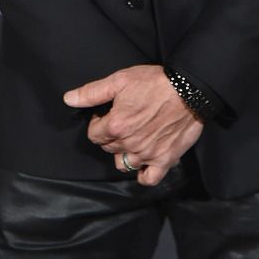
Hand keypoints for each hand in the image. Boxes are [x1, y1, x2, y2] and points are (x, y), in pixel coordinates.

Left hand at [63, 65, 203, 185]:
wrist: (189, 90)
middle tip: (121, 122)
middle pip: (108, 147)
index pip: (94, 134)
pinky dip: (143, 174)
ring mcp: (147, 154)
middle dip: (110, 136)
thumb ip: (92, 92)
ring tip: (131, 139)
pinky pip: (148, 178)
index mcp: (116, 125)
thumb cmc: (155, 82)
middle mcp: (129, 143)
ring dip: (124, 153)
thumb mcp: (121, 80)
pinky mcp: (165, 160)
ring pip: (124, 163)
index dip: (98, 123)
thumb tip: (69, 99)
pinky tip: (143, 163)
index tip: (106, 115)